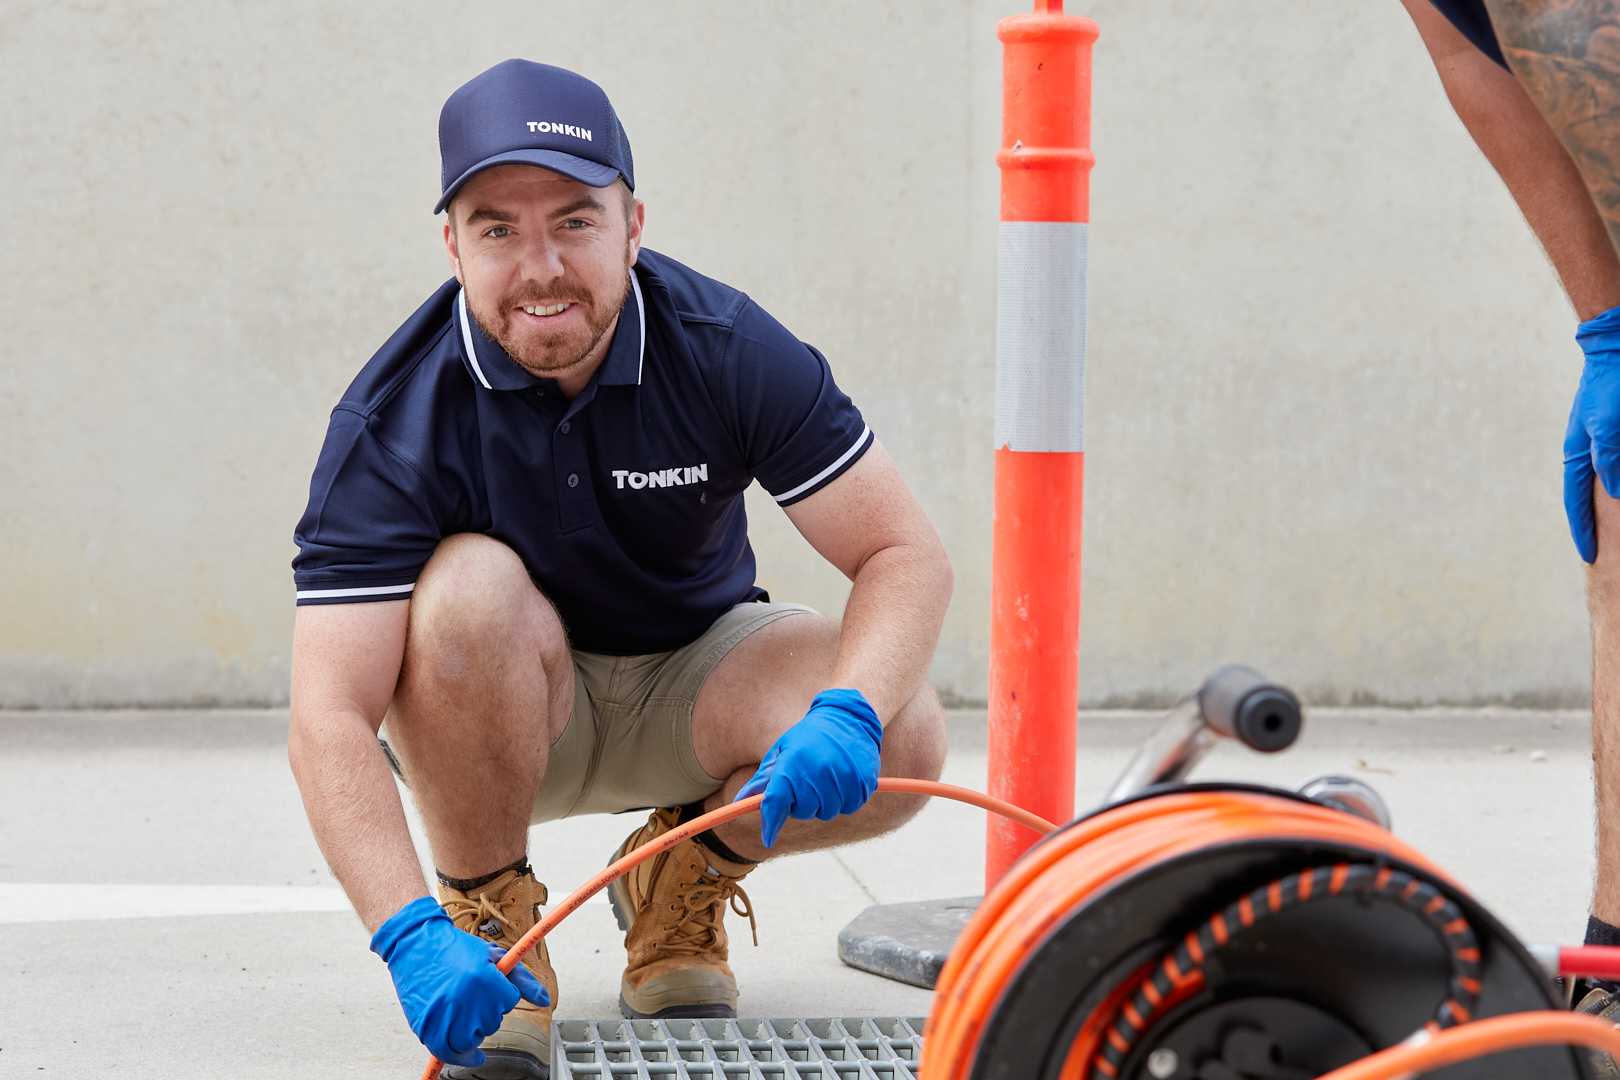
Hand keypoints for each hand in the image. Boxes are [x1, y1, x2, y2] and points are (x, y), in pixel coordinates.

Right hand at [370, 895, 549, 1066]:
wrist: (417, 943)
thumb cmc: (454, 947)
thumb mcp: (493, 954)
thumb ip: (522, 979)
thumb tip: (544, 999)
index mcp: (485, 980)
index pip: (509, 1001)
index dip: (502, 993)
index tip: (491, 984)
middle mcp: (466, 1000)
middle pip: (492, 1022)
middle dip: (488, 1010)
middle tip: (475, 993)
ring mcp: (444, 1015)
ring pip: (473, 1040)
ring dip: (475, 1030)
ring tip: (467, 1011)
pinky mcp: (427, 1026)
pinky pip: (449, 1053)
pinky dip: (462, 1057)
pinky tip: (472, 1055)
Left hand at [735, 688, 882, 847]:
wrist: (849, 718)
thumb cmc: (808, 737)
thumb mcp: (781, 751)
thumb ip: (762, 780)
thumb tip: (739, 802)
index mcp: (794, 762)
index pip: (777, 800)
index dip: (771, 821)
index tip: (767, 837)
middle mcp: (819, 771)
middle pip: (804, 811)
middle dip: (801, 803)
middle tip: (805, 782)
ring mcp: (844, 777)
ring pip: (828, 812)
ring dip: (824, 802)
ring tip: (825, 777)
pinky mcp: (864, 783)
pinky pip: (849, 807)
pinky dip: (844, 799)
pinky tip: (842, 779)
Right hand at [1565, 305, 1619, 562]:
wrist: (1618, 344)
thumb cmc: (1612, 384)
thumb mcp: (1608, 426)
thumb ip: (1609, 460)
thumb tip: (1614, 492)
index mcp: (1579, 453)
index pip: (1577, 502)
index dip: (1584, 531)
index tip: (1589, 557)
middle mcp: (1590, 451)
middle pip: (1592, 496)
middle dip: (1598, 523)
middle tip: (1603, 549)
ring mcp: (1605, 441)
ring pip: (1610, 483)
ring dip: (1616, 507)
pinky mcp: (1618, 431)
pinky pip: (1617, 465)